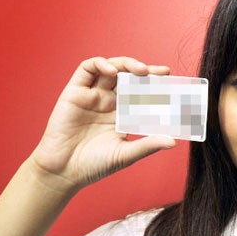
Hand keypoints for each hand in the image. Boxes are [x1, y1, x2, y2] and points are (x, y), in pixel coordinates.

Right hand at [29, 56, 175, 191]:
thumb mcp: (125, 154)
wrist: (64, 172)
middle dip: (145, 72)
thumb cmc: (94, 165)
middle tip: (160, 73)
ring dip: (126, 64)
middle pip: (129, 78)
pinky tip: (112, 70)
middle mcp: (108, 102)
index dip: (155, 86)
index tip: (171, 82)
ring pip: (111, 69)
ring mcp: (92, 95)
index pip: (141, 93)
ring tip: (141, 70)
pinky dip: (101, 64)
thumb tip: (173, 141)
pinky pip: (87, 69)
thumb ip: (147, 145)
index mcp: (122, 114)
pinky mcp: (74, 92)